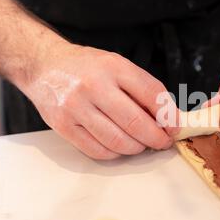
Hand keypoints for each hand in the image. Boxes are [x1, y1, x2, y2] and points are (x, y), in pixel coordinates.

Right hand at [20, 43, 177, 159]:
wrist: (45, 66)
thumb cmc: (87, 67)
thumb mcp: (117, 65)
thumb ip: (142, 88)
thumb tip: (167, 118)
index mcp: (114, 67)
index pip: (152, 94)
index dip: (169, 116)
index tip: (175, 127)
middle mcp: (94, 86)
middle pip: (136, 122)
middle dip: (156, 138)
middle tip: (162, 142)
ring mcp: (76, 107)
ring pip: (118, 141)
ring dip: (137, 148)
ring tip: (142, 144)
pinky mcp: (64, 126)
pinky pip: (97, 150)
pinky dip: (116, 153)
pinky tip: (121, 147)